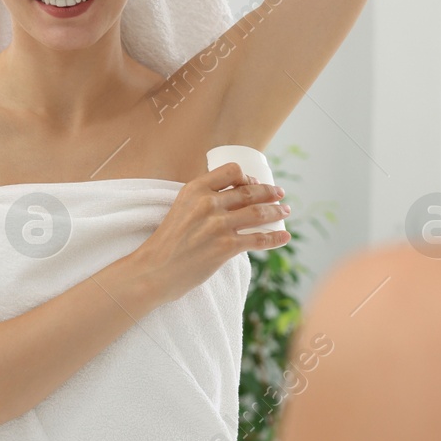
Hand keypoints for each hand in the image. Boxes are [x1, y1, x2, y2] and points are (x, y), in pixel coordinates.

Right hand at [128, 162, 290, 307]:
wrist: (154, 270)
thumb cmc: (167, 242)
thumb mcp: (180, 208)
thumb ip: (201, 200)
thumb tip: (231, 198)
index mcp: (195, 189)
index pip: (231, 171)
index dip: (247, 176)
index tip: (255, 182)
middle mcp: (208, 203)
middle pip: (249, 191)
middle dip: (270, 192)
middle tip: (280, 194)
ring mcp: (218, 225)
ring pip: (258, 213)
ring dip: (277, 211)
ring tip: (286, 211)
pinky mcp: (225, 247)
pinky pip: (258, 238)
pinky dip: (275, 238)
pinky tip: (284, 237)